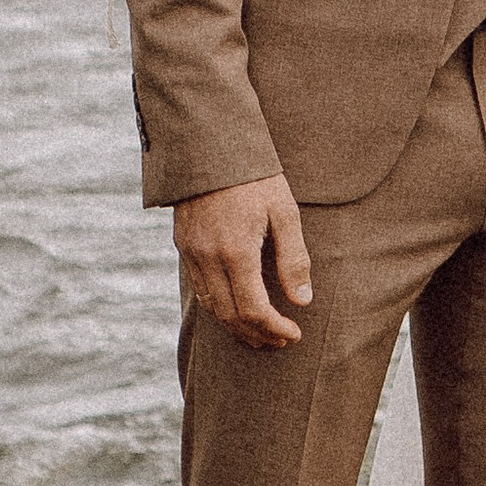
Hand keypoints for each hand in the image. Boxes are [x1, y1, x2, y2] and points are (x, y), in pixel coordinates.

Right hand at [174, 174, 314, 348]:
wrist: (210, 144)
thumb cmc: (255, 175)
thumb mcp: (284, 211)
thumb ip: (293, 258)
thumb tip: (302, 300)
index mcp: (236, 251)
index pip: (254, 309)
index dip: (274, 328)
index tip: (294, 334)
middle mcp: (208, 257)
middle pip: (231, 316)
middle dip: (257, 334)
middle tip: (281, 341)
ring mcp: (191, 253)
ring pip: (212, 307)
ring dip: (237, 326)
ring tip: (261, 334)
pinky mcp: (183, 245)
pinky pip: (200, 289)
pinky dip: (220, 307)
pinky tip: (237, 308)